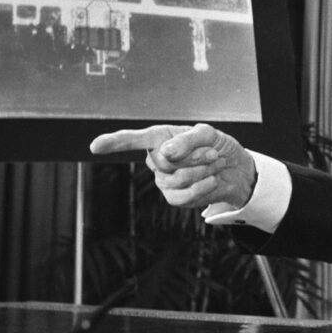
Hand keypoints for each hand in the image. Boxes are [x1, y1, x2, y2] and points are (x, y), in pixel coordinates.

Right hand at [89, 123, 256, 209]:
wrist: (235, 169)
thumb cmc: (218, 146)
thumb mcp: (208, 134)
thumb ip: (187, 139)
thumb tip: (164, 152)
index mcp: (160, 138)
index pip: (133, 140)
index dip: (114, 142)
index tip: (95, 146)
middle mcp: (156, 159)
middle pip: (165, 162)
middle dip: (194, 157)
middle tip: (211, 153)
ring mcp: (163, 181)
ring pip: (176, 180)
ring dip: (201, 171)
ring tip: (213, 164)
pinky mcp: (174, 198)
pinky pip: (184, 195)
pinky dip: (203, 186)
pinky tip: (212, 180)